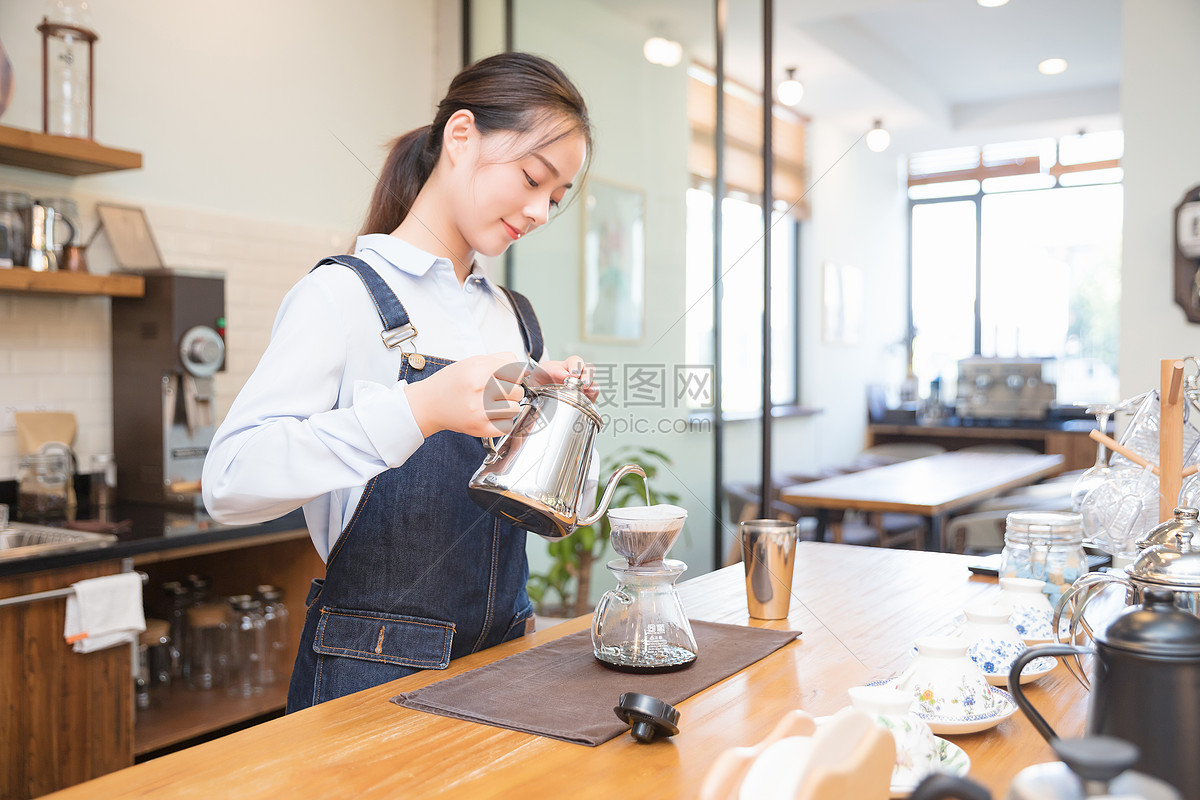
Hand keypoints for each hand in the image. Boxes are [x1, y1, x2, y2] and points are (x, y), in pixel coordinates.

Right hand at [405, 352, 530, 437]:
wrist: (429, 404)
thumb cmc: (451, 382)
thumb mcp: (473, 362)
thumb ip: (500, 360)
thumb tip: (524, 369)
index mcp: (479, 370)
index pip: (516, 372)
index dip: (513, 376)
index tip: (507, 379)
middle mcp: (480, 389)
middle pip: (518, 391)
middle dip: (511, 392)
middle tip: (497, 393)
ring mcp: (480, 410)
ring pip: (515, 409)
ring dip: (508, 407)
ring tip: (493, 404)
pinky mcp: (480, 427)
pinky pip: (507, 425)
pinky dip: (502, 421)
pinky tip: (490, 415)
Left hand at [530, 356, 597, 400]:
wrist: (536, 394)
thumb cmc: (541, 379)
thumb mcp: (542, 370)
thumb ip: (553, 370)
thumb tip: (567, 376)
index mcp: (567, 366)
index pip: (575, 361)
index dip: (576, 366)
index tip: (573, 373)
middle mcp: (577, 376)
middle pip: (589, 370)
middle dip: (588, 375)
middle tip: (582, 382)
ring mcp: (582, 387)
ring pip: (593, 383)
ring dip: (591, 385)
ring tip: (585, 389)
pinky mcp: (583, 400)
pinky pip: (592, 397)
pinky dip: (593, 395)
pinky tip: (588, 396)